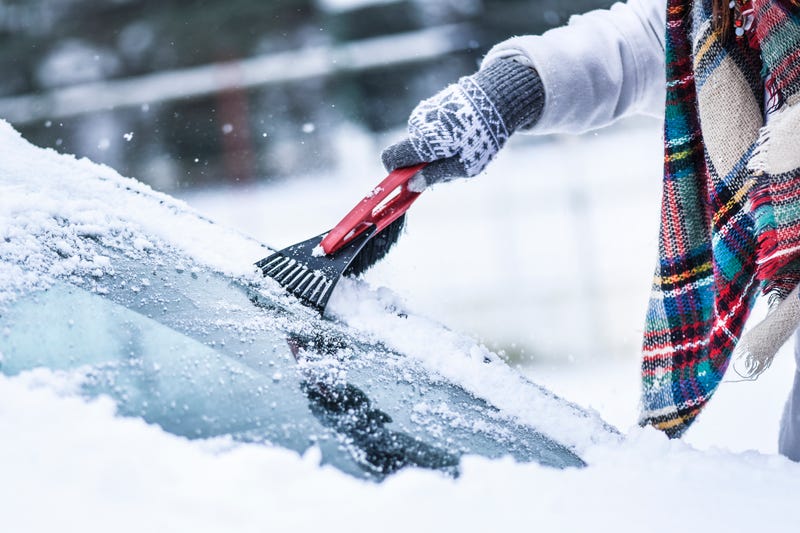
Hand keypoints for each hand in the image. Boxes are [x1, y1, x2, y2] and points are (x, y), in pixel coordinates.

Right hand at [382, 59, 543, 189]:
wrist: (498, 98)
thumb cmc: (482, 137)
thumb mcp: (463, 166)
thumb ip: (434, 176)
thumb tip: (411, 185)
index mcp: (422, 141)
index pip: (390, 158)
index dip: (395, 173)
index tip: (411, 180)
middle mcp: (417, 124)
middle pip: (409, 153)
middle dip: (423, 163)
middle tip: (452, 164)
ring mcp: (423, 112)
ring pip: (420, 141)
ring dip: (436, 149)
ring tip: (462, 145)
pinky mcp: (432, 105)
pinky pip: (429, 128)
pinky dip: (441, 135)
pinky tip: (462, 132)